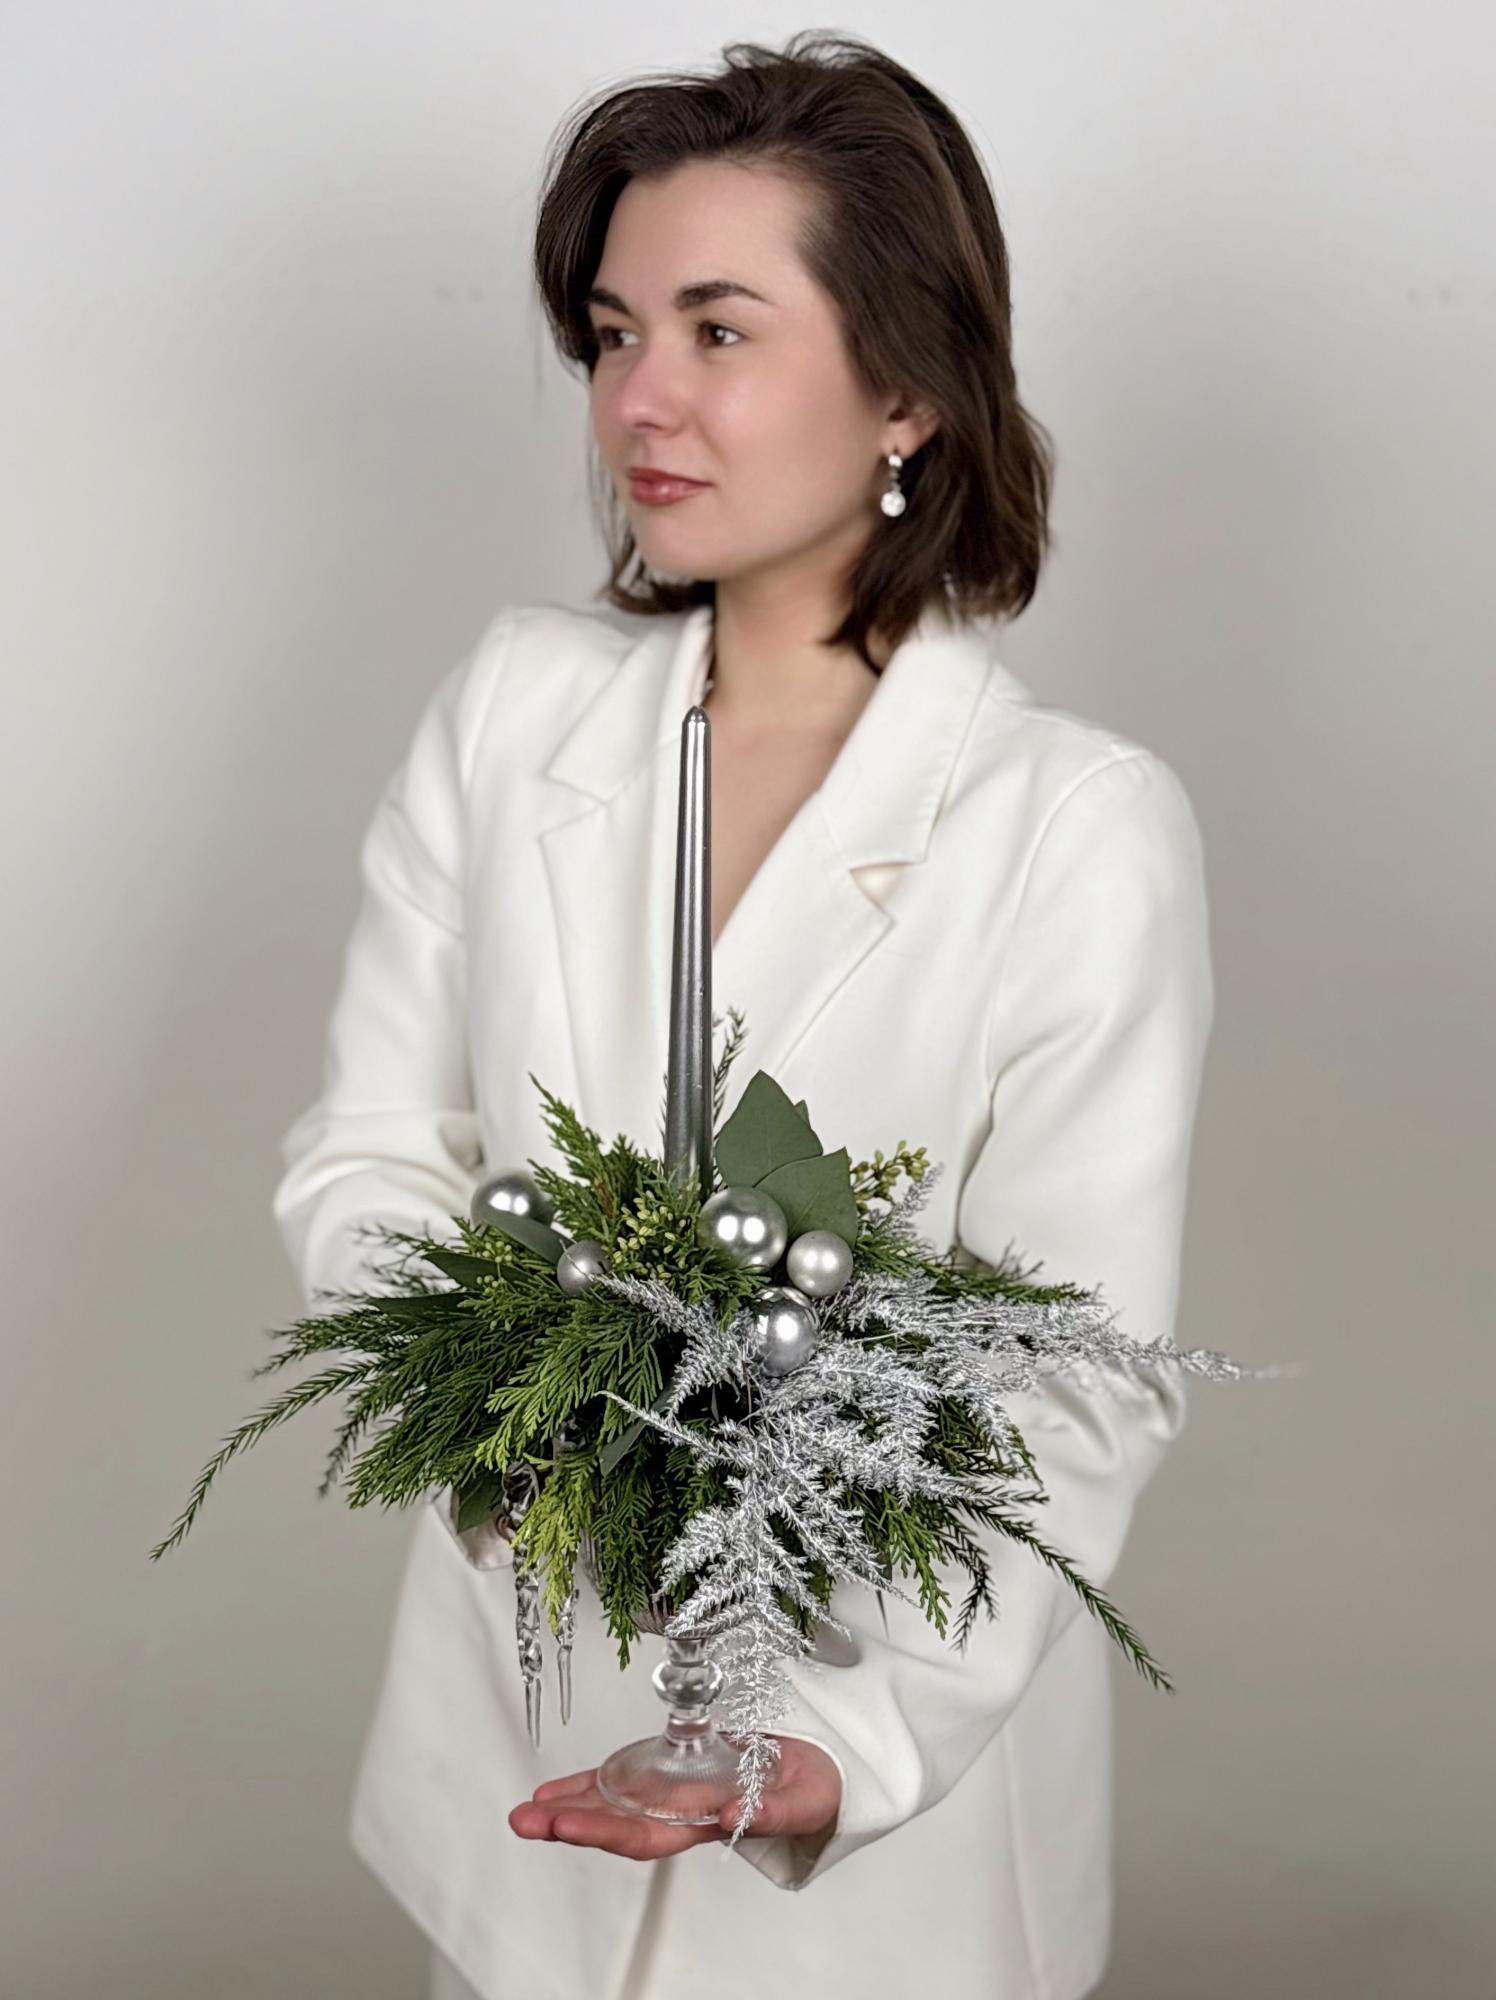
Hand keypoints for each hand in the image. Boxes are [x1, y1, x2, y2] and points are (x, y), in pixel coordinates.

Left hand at [508, 1736, 842, 1860]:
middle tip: (524, 1820)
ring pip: (612, 1804)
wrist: (818, 1770)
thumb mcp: (803, 1800)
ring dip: (568, 1806)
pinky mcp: (671, 1768)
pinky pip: (622, 1779)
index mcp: (706, 1823)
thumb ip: (772, 1811)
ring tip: (526, 1810)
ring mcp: (671, 1791)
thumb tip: (733, 1818)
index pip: (646, 1834)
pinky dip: (588, 1783)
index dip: (603, 1830)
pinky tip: (556, 1789)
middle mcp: (679, 1812)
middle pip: (615, 1824)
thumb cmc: (810, 1788)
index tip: (564, 1822)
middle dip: (568, 1823)